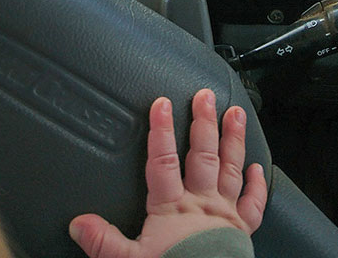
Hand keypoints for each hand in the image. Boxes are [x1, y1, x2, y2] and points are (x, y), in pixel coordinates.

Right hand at [69, 90, 267, 257]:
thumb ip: (103, 240)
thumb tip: (79, 223)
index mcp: (172, 209)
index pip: (163, 161)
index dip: (161, 131)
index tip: (162, 104)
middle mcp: (201, 204)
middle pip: (203, 155)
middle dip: (203, 123)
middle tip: (206, 97)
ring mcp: (225, 214)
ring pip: (230, 168)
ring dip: (232, 139)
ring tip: (235, 115)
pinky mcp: (243, 230)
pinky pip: (253, 203)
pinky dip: (257, 184)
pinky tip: (257, 167)